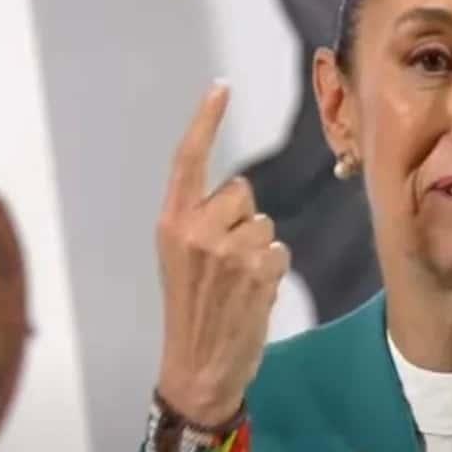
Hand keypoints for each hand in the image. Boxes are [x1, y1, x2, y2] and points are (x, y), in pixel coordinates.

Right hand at [155, 83, 288, 424]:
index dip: (206, 121)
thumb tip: (239, 195)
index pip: (189, 160)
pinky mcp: (259, 269)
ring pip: (265, 223)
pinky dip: (273, 270)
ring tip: (237, 283)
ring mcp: (228, 249)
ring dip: (259, 249)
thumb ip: (200, 222)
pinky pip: (280, 250)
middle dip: (242, 218)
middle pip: (242, 191)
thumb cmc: (192, 309)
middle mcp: (196, 229)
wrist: (198, 364)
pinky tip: (253, 294)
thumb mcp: (179, 259)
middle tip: (224, 261)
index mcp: (171, 222)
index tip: (221, 88)